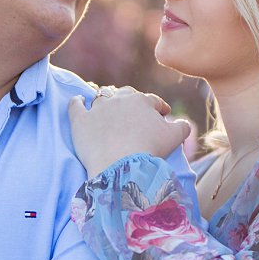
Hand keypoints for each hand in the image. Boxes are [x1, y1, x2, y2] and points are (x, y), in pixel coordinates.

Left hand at [68, 86, 190, 178]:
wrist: (120, 164)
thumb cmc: (149, 150)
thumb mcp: (174, 138)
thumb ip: (182, 127)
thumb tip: (182, 123)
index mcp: (142, 101)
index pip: (152, 101)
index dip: (159, 107)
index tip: (162, 113)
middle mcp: (118, 100)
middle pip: (125, 95)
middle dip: (131, 100)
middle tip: (133, 111)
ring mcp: (97, 109)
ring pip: (101, 97)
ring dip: (104, 100)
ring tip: (106, 107)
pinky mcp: (79, 121)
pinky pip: (75, 106)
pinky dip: (77, 102)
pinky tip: (78, 102)